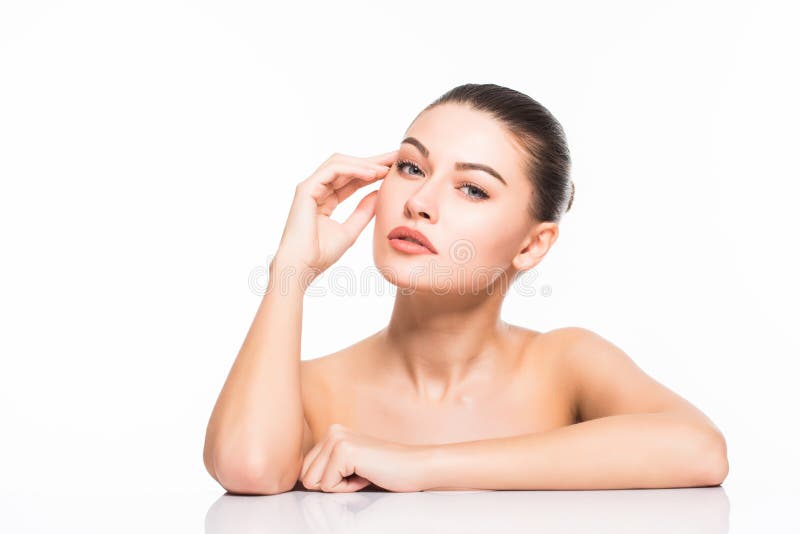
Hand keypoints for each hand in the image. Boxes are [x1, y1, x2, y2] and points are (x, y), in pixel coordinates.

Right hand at [271, 151, 397, 289]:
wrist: (302, 266)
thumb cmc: (320, 254)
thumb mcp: (350, 231)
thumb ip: (363, 212)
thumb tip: (378, 194)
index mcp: (325, 199)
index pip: (352, 179)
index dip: (373, 172)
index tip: (394, 169)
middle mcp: (317, 190)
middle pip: (347, 167)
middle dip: (372, 161)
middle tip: (396, 157)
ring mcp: (310, 187)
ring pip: (339, 163)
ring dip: (364, 163)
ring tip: (386, 167)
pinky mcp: (306, 189)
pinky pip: (333, 170)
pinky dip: (353, 169)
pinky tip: (372, 174)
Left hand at [299, 423, 424, 492]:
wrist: (414, 467)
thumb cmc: (386, 470)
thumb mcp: (348, 465)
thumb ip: (326, 466)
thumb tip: (300, 480)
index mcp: (331, 432)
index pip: (305, 469)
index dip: (329, 481)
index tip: (353, 473)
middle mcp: (331, 431)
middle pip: (306, 476)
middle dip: (331, 484)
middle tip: (358, 474)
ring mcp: (337, 439)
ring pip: (314, 482)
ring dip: (339, 486)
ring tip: (362, 473)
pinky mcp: (344, 451)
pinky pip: (328, 486)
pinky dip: (348, 488)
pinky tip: (366, 475)